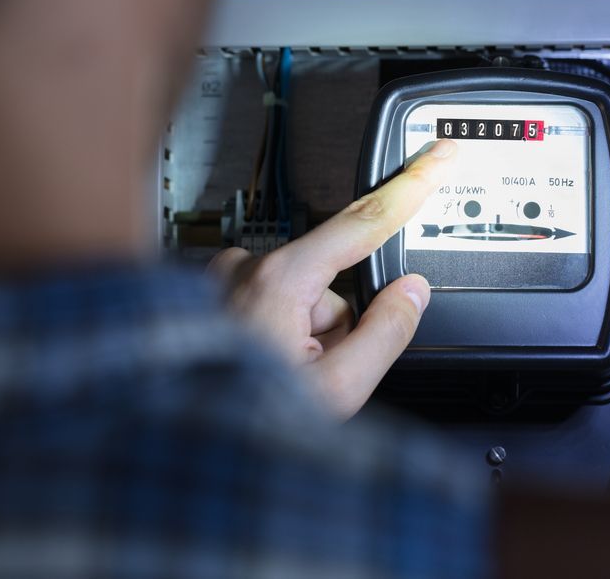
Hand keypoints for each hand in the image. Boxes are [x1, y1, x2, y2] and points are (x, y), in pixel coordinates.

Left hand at [209, 139, 456, 419]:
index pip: (364, 222)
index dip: (411, 186)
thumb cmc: (236, 424)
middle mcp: (244, 268)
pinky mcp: (210, 295)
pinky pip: (269, 303)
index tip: (437, 155)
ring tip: (279, 383)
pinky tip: (259, 371)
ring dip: (306, 336)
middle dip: (338, 326)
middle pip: (334, 281)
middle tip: (316, 376)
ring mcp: (223, 281)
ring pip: (303, 296)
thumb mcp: (335, 390)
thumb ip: (385, 333)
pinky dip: (277, 334)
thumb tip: (410, 293)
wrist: (172, 454)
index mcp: (278, 281)